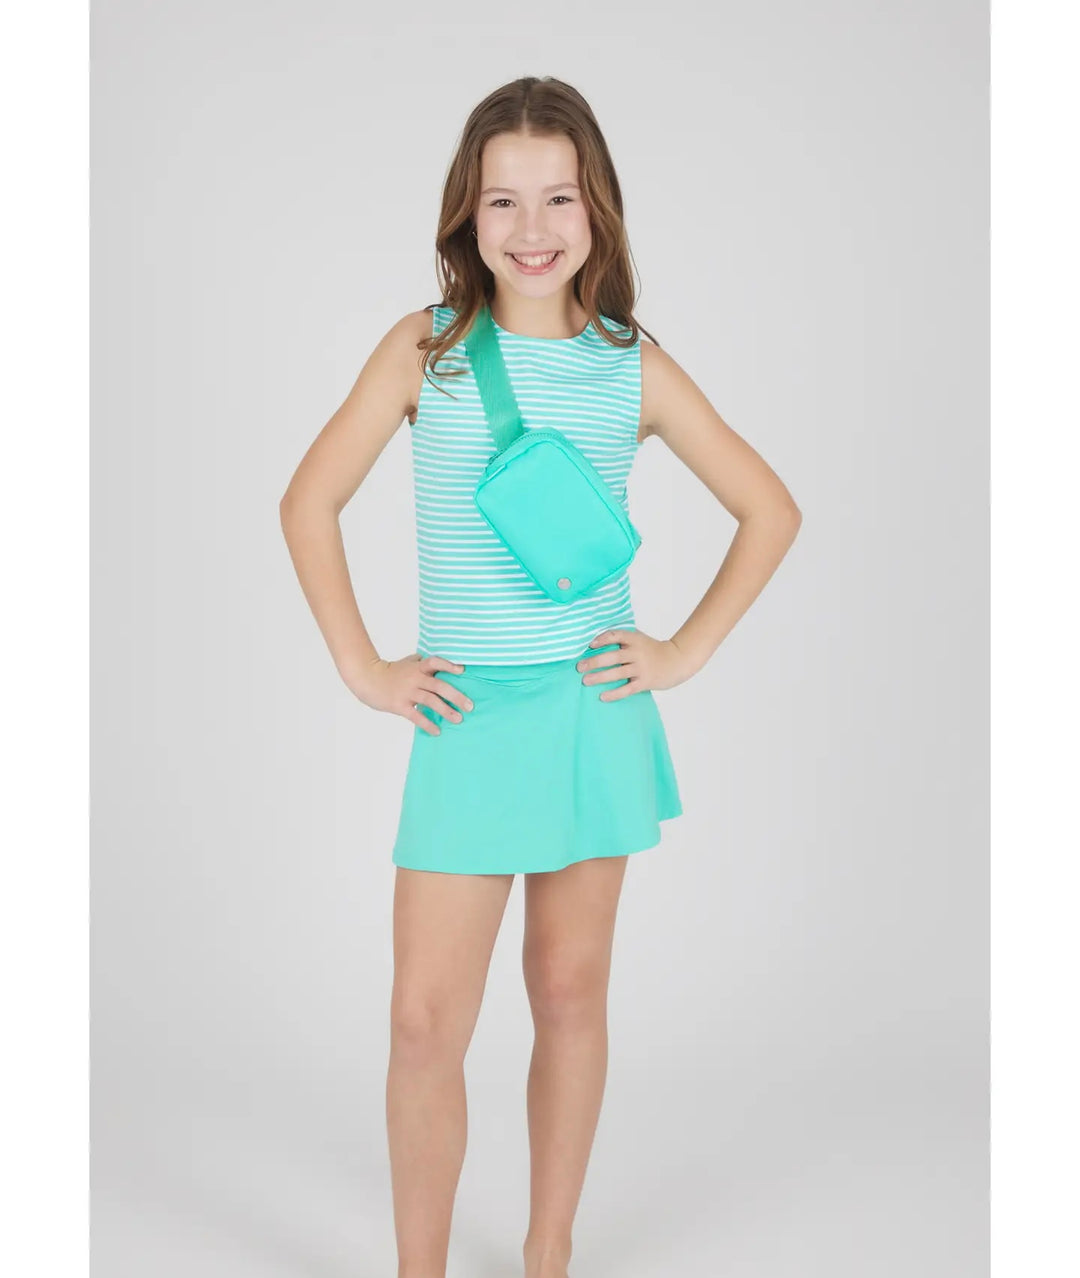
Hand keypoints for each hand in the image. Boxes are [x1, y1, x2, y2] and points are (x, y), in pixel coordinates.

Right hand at [347, 651, 473, 736]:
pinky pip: (416, 716)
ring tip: (458, 719)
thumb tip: (435, 663)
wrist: (367, 679)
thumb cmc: (389, 672)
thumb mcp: (406, 663)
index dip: (448, 665)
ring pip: (431, 701)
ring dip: (446, 711)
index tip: (462, 671)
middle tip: (470, 706)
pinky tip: (437, 731)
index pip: (435, 662)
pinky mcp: (400, 705)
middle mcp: (415, 678)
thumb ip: (421, 662)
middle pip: (439, 686)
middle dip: (456, 696)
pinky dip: (427, 724)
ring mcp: (407, 692)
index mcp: (418, 667)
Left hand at [576, 628, 700, 699]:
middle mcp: (637, 652)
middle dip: (594, 662)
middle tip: (580, 667)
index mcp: (635, 639)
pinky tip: (602, 696)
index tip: (590, 645)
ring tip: (585, 681)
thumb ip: (623, 640)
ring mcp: (641, 668)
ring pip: (617, 673)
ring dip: (599, 677)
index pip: (616, 635)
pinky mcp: (645, 682)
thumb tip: (596, 644)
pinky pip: (627, 689)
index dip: (602, 639)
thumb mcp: (640, 639)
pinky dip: (614, 693)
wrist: (677, 660)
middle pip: (612, 656)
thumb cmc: (654, 650)